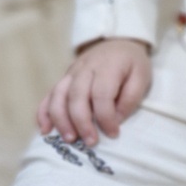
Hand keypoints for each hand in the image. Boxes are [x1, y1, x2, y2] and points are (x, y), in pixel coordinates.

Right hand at [36, 37, 151, 147]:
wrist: (117, 43)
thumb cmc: (131, 64)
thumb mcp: (142, 76)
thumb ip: (131, 98)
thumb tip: (116, 119)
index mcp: (108, 66)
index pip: (102, 94)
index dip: (106, 117)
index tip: (114, 134)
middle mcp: (85, 68)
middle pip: (77, 96)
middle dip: (82, 122)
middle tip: (91, 142)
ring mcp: (71, 73)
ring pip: (59, 95)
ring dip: (61, 119)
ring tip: (70, 139)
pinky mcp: (64, 79)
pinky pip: (49, 95)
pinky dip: (44, 113)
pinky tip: (45, 130)